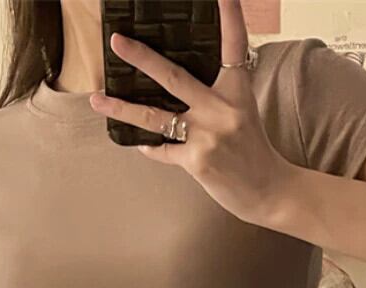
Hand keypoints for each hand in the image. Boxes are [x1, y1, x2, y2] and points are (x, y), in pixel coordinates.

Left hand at [88, 0, 296, 226]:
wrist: (268, 191)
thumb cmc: (253, 151)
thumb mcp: (243, 113)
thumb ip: (215, 97)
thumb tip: (177, 86)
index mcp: (237, 92)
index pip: (233, 46)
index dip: (229, 16)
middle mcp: (221, 110)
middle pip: (174, 77)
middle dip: (142, 58)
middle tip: (117, 41)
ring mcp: (207, 136)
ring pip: (154, 117)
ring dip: (121, 107)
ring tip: (96, 98)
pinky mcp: (196, 162)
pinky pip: (162, 149)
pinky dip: (149, 147)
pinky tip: (137, 144)